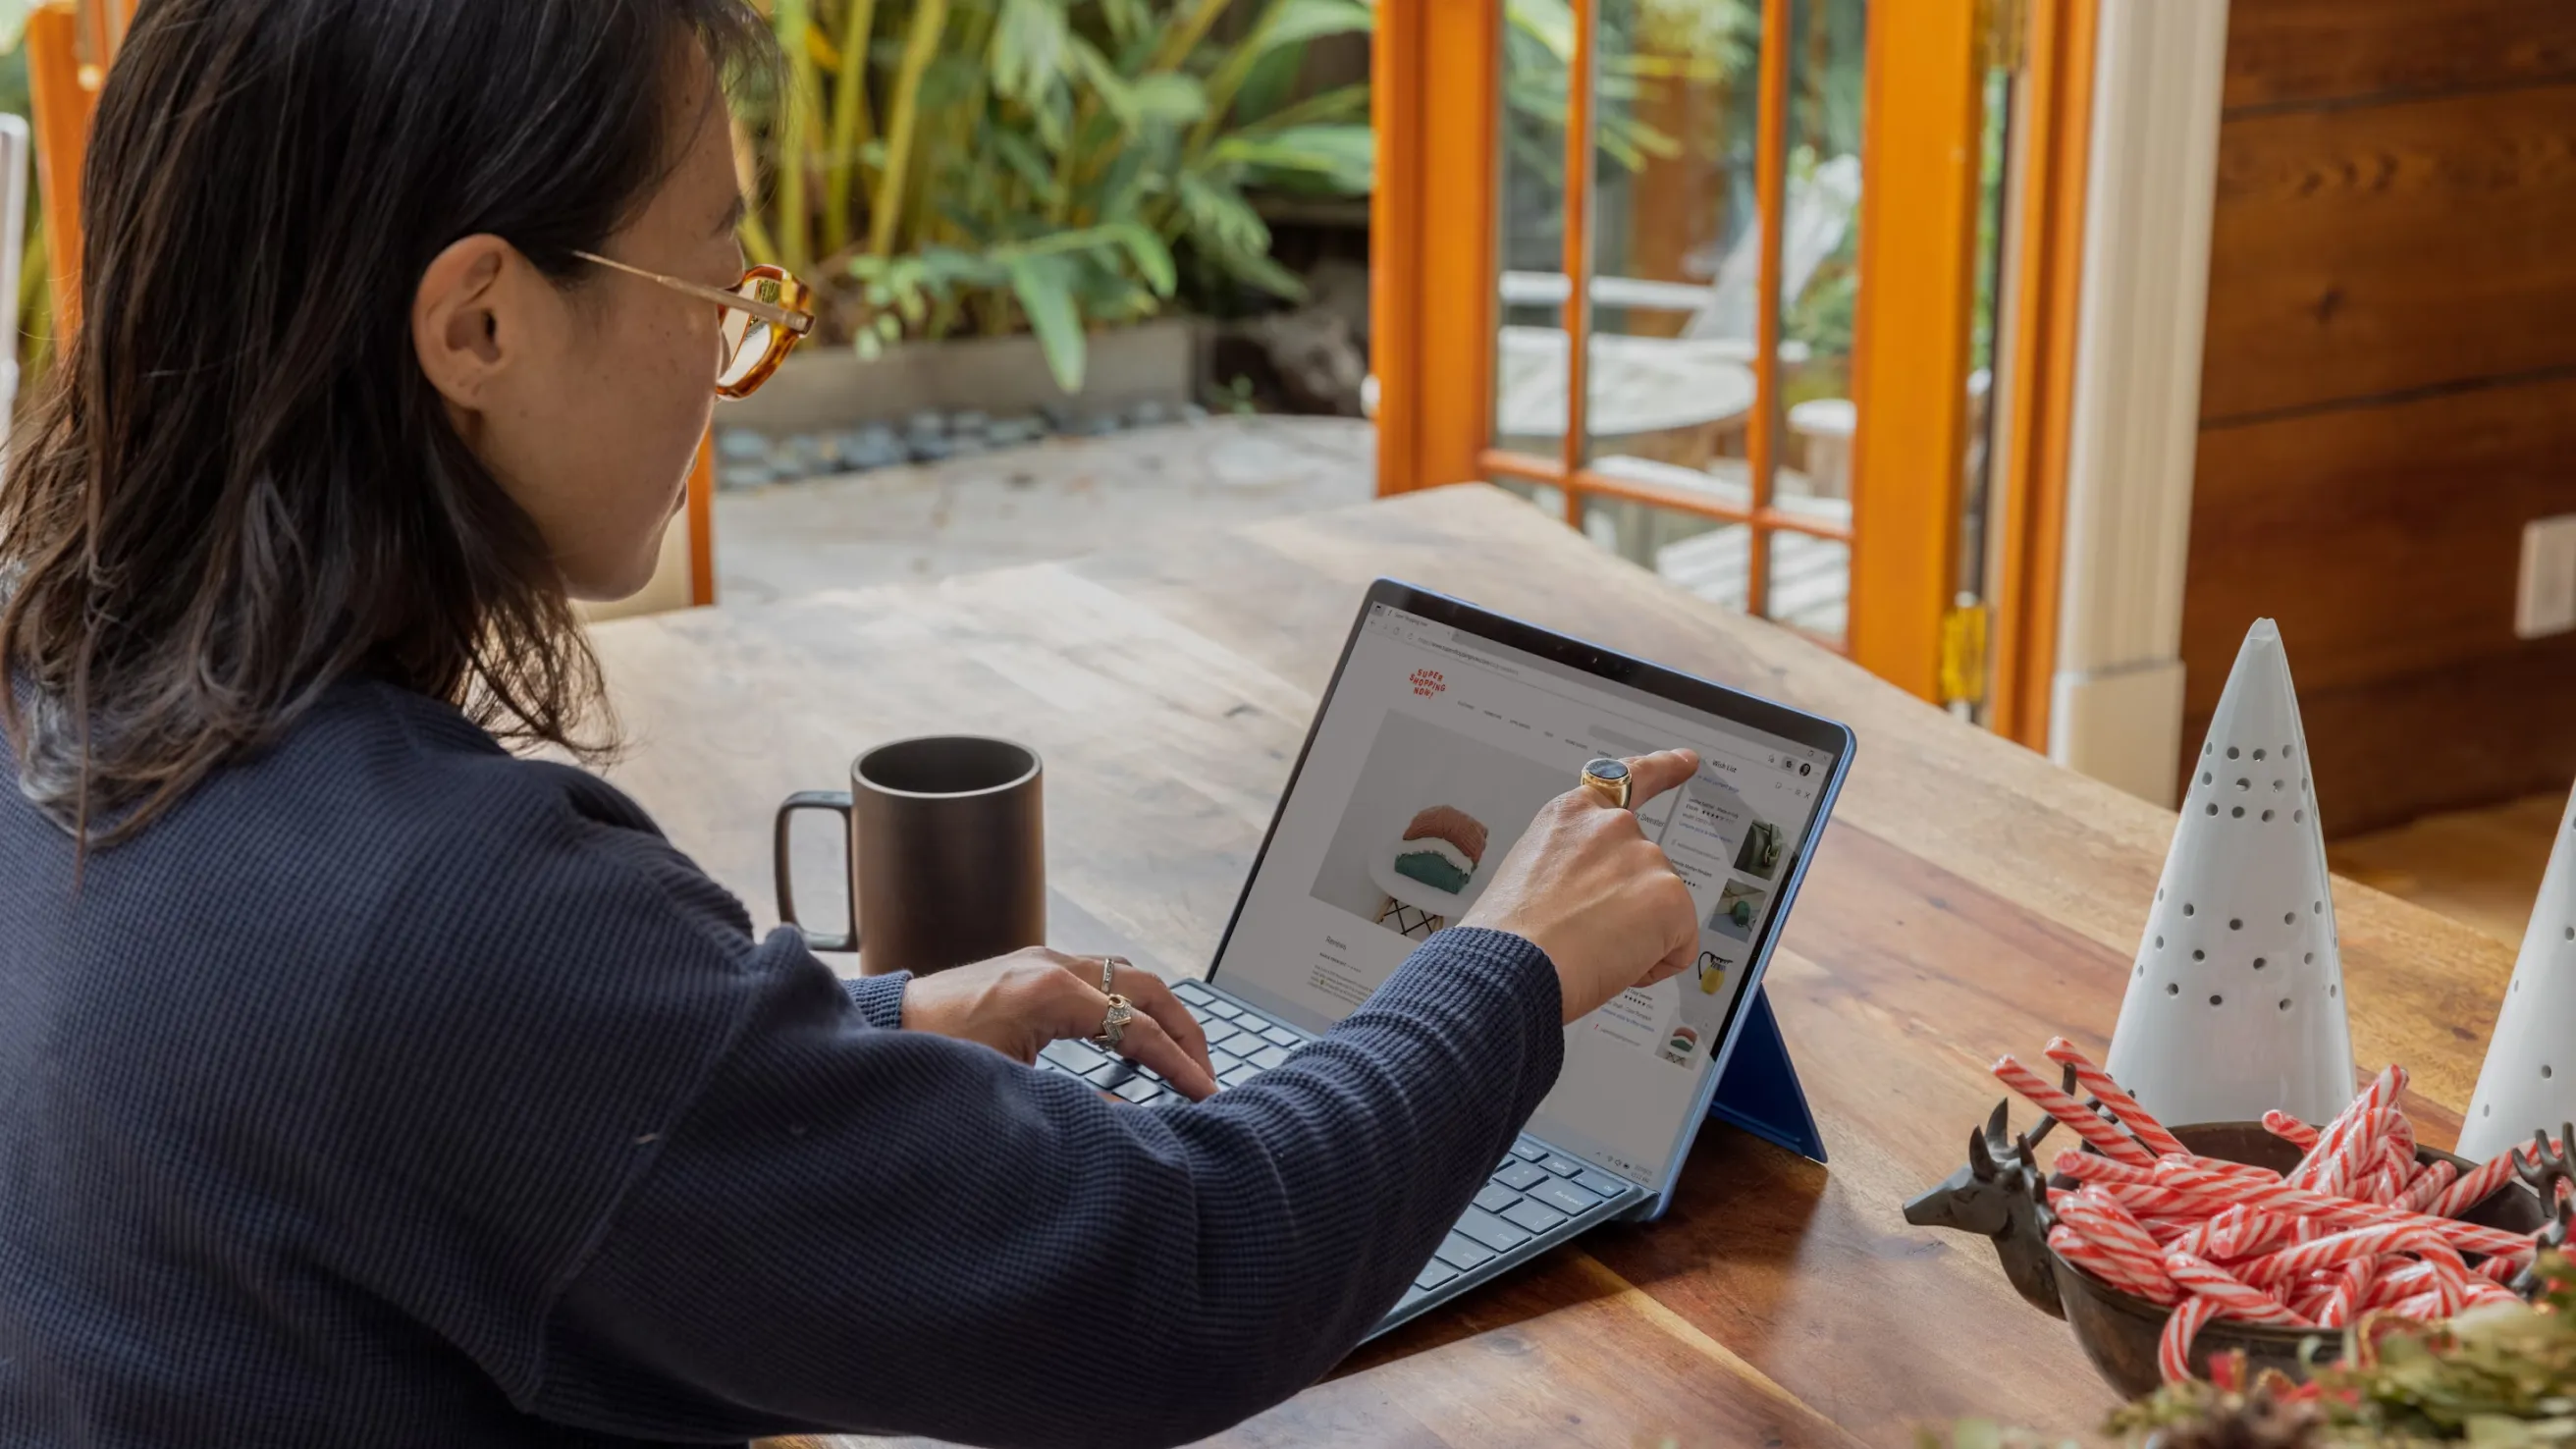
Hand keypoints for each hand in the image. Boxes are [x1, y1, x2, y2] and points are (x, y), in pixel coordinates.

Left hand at [899, 948, 1218, 1099]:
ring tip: (1181, 1056)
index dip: (1180, 1065)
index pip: (1140, 1029)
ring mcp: (1044, 958)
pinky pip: (1103, 976)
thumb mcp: (1011, 1090)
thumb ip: (1078, 1102)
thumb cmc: (934, 1059)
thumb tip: (1130, 1119)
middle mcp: (1054, 964)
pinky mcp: (1033, 965)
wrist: (884, 1028)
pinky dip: (1130, 1003)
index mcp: (1051, 993)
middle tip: (1207, 1073)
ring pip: (1129, 975)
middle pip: (1149, 988)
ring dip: (1161, 1013)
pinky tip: (1133, 1037)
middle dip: (1185, 1032)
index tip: (1207, 1095)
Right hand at [1461, 749, 1703, 1022]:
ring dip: (1634, 941)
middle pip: (1647, 873)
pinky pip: (1678, 948)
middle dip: (1629, 909)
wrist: (1509, 965)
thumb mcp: (1529, 875)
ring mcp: (1645, 858)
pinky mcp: (1670, 896)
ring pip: (1661, 915)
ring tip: (1585, 950)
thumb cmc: (1505, 936)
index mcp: (1572, 815)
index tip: (1687, 760)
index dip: (1664, 769)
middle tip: (1582, 935)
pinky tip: (1612, 964)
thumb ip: (1573, 866)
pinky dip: (1653, 967)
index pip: (1626, 779)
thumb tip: (1592, 903)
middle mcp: (1613, 826)